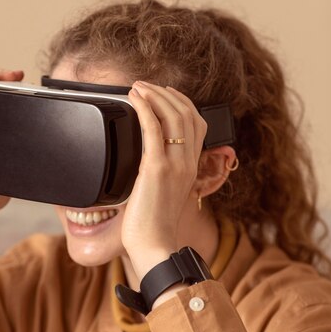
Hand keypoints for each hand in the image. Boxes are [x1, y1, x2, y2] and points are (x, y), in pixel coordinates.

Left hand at [122, 81, 206, 280]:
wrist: (154, 246)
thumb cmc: (153, 225)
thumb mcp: (164, 194)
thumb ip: (161, 173)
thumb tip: (144, 159)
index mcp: (191, 167)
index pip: (196, 123)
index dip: (181, 102)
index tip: (163, 94)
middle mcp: (188, 162)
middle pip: (186, 113)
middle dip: (165, 93)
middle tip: (144, 85)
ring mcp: (175, 164)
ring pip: (173, 115)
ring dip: (154, 95)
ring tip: (137, 87)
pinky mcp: (157, 168)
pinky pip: (153, 128)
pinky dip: (143, 108)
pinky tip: (133, 100)